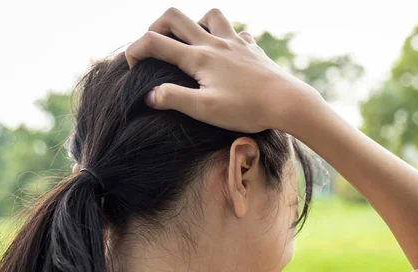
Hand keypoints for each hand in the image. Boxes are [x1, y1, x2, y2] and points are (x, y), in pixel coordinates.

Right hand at [125, 8, 318, 132]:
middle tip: (152, 44)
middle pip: (176, 17)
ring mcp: (236, 43)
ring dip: (196, 22)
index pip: (155, 43)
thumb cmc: (246, 109)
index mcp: (199, 58)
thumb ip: (174, 99)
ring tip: (193, 41)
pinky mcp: (253, 50)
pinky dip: (228, 36)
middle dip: (156, 26)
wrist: (287, 102)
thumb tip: (149, 95)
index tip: (130, 66)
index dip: (135, 50)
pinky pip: (238, 32)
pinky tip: (229, 51)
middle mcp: (215, 43)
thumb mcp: (205, 110)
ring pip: (212, 15)